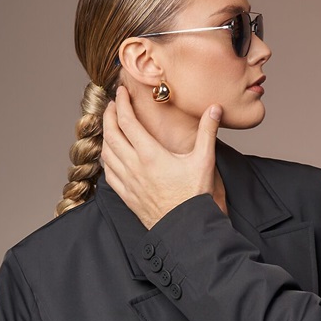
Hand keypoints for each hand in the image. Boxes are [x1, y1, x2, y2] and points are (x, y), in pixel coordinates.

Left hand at [102, 86, 222, 228]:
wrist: (185, 228)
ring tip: (112, 126)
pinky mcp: (127, 195)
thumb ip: (207, 132)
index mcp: (150, 155)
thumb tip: (214, 109)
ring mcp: (128, 182)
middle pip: (111, 134)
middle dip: (110, 115)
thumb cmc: (194, 196)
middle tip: (114, 104)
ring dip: (106, 135)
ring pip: (106, 153)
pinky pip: (108, 173)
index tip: (122, 92)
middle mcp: (134, 167)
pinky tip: (112, 155)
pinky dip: (107, 159)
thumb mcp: (204, 161)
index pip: (127, 121)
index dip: (122, 103)